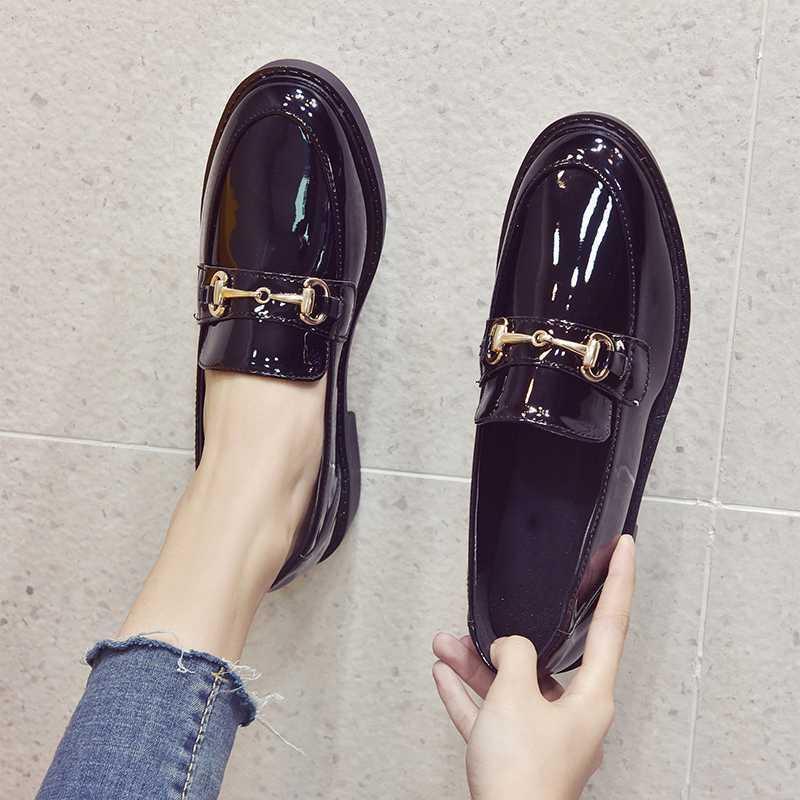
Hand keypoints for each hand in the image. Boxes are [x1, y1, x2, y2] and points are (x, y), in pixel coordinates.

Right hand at [432, 534, 635, 799]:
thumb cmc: (523, 776)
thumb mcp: (517, 697)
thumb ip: (515, 657)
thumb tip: (510, 647)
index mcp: (591, 697)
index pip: (612, 625)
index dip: (620, 582)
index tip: (626, 549)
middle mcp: (572, 713)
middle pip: (544, 658)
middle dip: (509, 634)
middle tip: (492, 611)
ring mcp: (543, 735)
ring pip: (511, 686)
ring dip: (476, 664)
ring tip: (445, 643)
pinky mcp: (517, 753)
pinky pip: (492, 713)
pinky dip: (470, 694)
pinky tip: (445, 676)